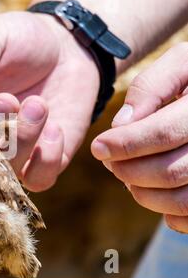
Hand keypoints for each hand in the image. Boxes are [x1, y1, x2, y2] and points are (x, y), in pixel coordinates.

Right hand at [0, 11, 99, 191]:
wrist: (66, 46)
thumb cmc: (20, 38)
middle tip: (7, 98)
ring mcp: (11, 151)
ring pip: (6, 170)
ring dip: (20, 140)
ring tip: (37, 105)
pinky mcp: (42, 159)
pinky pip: (38, 180)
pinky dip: (46, 159)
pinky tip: (55, 129)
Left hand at [91, 43, 187, 232]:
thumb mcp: (183, 63)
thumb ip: (151, 85)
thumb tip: (123, 123)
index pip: (164, 132)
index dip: (126, 143)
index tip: (98, 147)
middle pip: (170, 172)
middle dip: (129, 171)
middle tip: (110, 162)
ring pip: (183, 200)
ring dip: (144, 194)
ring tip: (128, 176)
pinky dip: (169, 213)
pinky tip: (155, 192)